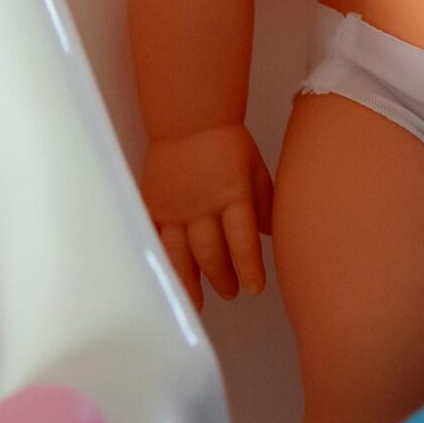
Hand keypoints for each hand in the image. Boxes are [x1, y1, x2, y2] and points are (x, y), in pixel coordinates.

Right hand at [140, 122, 273, 308]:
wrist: (188, 119)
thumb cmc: (228, 142)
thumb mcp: (255, 168)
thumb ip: (263, 202)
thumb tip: (269, 235)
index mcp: (232, 196)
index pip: (242, 241)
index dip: (249, 268)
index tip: (255, 289)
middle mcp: (202, 207)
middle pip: (211, 254)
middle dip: (223, 279)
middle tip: (232, 293)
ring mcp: (175, 209)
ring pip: (181, 255)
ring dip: (191, 282)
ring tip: (199, 303)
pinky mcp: (154, 206)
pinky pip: (156, 241)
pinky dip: (164, 262)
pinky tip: (169, 278)